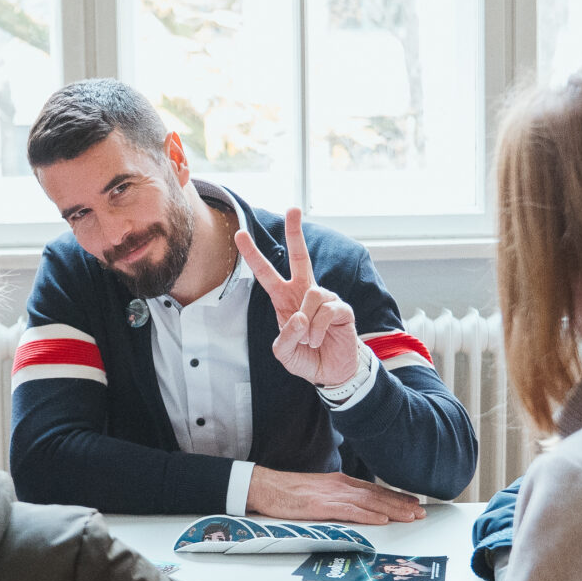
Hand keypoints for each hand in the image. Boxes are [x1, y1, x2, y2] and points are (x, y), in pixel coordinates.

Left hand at [236, 207, 360, 387]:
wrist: (333, 372)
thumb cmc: (307, 357)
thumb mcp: (285, 353)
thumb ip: (285, 337)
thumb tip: (300, 317)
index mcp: (285, 299)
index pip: (267, 273)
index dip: (253, 255)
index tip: (239, 234)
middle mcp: (305, 293)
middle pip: (301, 256)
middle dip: (296, 232)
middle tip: (293, 208)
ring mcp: (325, 298)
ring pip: (312, 294)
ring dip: (307, 323)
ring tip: (310, 340)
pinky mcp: (342, 309)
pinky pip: (326, 311)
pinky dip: (318, 330)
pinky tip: (320, 340)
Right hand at [246, 467, 424, 524]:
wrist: (264, 486)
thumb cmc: (287, 492)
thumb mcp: (317, 492)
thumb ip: (336, 499)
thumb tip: (352, 509)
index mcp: (339, 482)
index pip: (373, 490)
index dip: (394, 497)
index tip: (412, 503)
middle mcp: (340, 485)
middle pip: (377, 495)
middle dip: (400, 504)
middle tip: (420, 512)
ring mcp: (331, 494)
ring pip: (369, 502)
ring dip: (392, 510)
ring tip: (410, 517)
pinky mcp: (321, 505)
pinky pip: (350, 511)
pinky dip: (368, 515)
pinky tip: (382, 520)